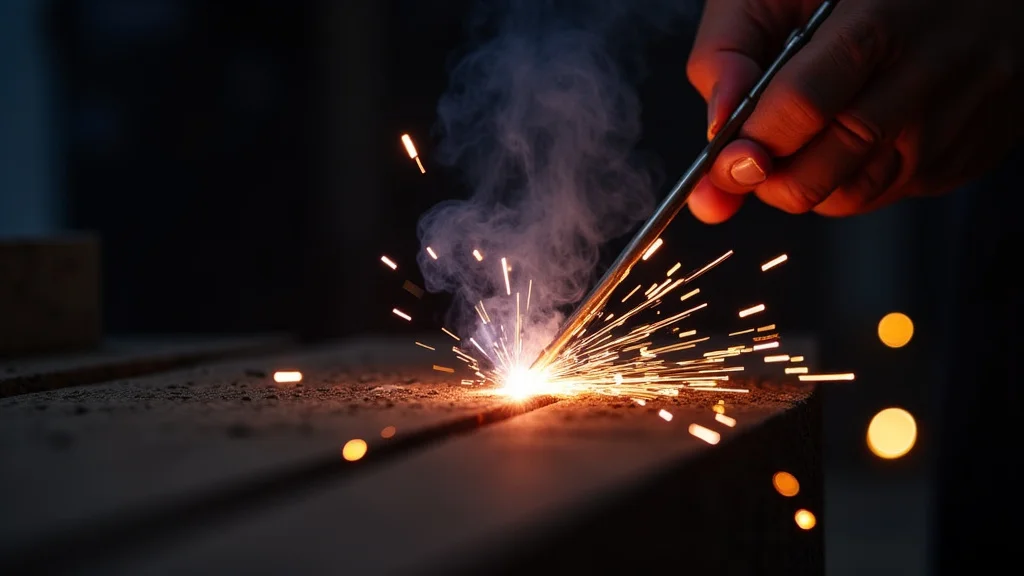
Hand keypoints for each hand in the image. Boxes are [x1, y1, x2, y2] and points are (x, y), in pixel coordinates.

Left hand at [685, 0, 1023, 222]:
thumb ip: (729, 50)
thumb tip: (716, 129)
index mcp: (880, 18)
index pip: (803, 105)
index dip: (754, 144)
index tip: (725, 163)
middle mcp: (931, 70)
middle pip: (833, 163)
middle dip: (775, 180)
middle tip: (755, 162)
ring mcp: (960, 116)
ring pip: (862, 192)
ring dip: (813, 186)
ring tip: (803, 143)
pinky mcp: (974, 149)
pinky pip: (897, 193)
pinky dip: (857, 182)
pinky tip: (852, 142)